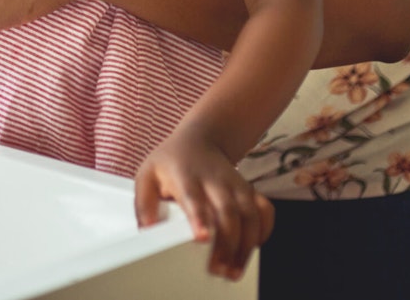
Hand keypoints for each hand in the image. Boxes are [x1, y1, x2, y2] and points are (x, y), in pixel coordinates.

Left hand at [134, 130, 274, 280]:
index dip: (199, 217)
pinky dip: (265, 229)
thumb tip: (147, 229)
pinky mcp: (250, 190)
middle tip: (219, 269)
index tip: (201, 238)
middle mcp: (215, 180)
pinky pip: (265, 210)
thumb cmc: (172, 161)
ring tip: (234, 269)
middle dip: (227, 243)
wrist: (199, 140)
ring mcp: (236, 184)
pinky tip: (254, 247)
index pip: (194, 196)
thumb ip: (144, 203)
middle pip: (228, 211)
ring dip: (246, 244)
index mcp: (186, 176)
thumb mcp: (147, 175)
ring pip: (250, 214)